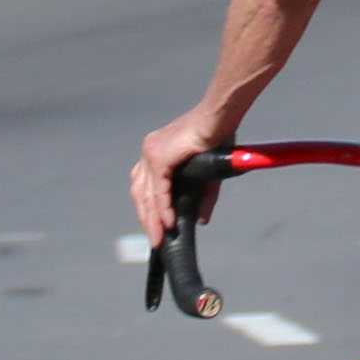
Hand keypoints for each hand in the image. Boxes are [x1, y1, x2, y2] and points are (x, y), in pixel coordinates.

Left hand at [131, 112, 227, 242]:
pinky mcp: (159, 157)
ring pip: (146, 194)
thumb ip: (203, 197)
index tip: (155, 227)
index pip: (145, 187)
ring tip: (158, 237)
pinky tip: (168, 222)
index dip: (149, 209)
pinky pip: (159, 190)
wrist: (219, 119)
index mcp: (156, 152)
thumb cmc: (217, 135)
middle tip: (155, 239)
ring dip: (152, 218)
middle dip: (147, 219)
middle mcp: (149, 152)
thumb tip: (201, 219)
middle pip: (140, 193)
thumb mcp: (208, 174)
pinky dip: (163, 208)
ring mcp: (151, 154)